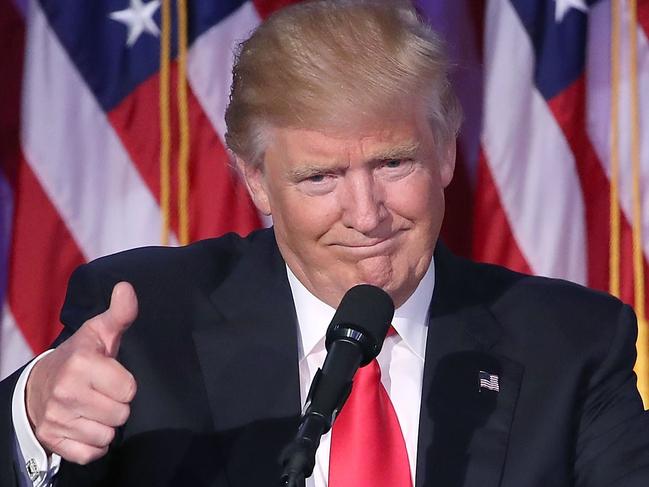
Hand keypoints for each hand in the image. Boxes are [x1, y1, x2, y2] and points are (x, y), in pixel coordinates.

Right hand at [25, 282, 137, 464]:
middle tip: (104, 393)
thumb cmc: (80, 357)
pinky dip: (93, 444)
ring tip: (95, 408)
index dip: (125, 384)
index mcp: (81, 364)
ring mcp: (57, 419)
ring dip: (106, 425)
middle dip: (117, 405)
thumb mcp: (99, 332)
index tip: (113, 377)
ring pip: (107, 436)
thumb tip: (127, 288)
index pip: (129, 390)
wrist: (39, 384)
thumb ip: (120, 314)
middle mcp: (66, 393)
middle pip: (121, 415)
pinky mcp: (54, 440)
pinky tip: (87, 425)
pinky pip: (91, 453)